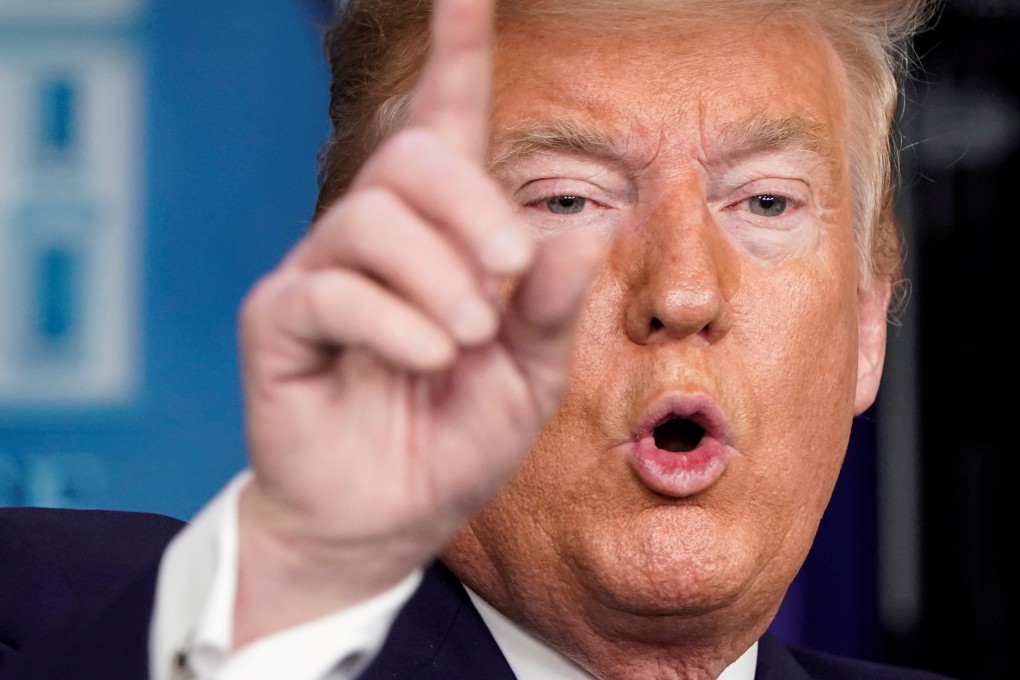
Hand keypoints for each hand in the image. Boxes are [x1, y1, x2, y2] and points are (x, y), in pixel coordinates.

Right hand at [232, 0, 603, 645]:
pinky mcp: (280, 320)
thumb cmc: (454, 437)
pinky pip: (332, 289)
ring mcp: (321, 273)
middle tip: (504, 274)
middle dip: (472, 206)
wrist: (391, 516)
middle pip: (412, 156)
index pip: (444, 122)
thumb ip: (550, 304)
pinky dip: (394, 323)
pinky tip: (425, 359)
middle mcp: (377, 237)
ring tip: (466, 338)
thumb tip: (574, 230)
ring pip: (372, 217)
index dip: (455, 51)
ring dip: (438, 276)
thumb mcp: (529, 375)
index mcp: (443, 237)